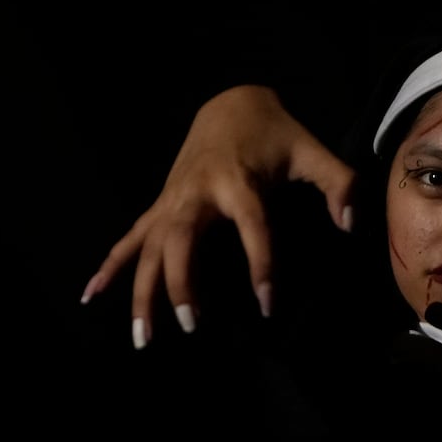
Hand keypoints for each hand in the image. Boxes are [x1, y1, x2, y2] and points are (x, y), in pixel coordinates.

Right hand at [80, 85, 357, 348]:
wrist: (228, 104)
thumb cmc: (273, 133)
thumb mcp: (311, 150)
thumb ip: (338, 184)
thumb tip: (351, 222)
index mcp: (238, 182)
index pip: (252, 228)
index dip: (260, 266)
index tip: (266, 305)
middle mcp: (198, 193)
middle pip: (182, 242)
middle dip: (181, 283)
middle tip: (189, 325)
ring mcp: (172, 201)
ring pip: (148, 249)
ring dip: (141, 292)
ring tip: (142, 337)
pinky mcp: (160, 207)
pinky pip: (129, 240)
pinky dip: (110, 267)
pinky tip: (91, 295)